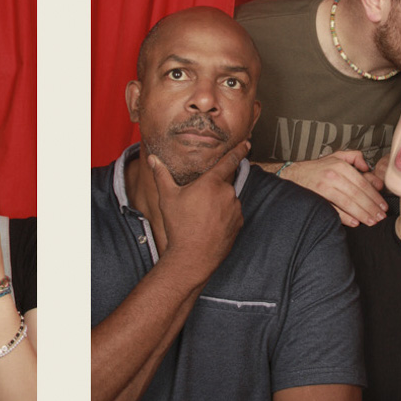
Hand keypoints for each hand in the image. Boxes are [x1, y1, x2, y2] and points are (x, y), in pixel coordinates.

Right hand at [147, 141, 247, 287]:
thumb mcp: (167, 198)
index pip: (229, 160)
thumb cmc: (179, 226)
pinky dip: (224, 216)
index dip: (239, 150)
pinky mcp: (239, 224)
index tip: (247, 143)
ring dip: (218, 204)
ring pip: (227, 200)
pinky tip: (210, 226)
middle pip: (223, 184)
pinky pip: (232, 214)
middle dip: (212, 190)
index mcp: (211, 182)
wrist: (192, 257)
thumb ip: (161, 175)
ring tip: (201, 218)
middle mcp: (227, 193)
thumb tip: (153, 159)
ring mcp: (235, 209)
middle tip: (197, 204)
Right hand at [280, 150, 386, 228]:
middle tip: (381, 216)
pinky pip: (333, 210)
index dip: (375, 196)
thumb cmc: (317, 169)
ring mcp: (323, 188)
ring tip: (372, 221)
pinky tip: (355, 222)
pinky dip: (345, 217)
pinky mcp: (316, 199)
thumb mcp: (336, 156)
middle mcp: (332, 176)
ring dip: (362, 214)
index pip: (362, 183)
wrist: (292, 175)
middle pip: (357, 194)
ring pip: (348, 203)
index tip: (383, 205)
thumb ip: (355, 157)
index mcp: (340, 166)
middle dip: (372, 207)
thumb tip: (369, 168)